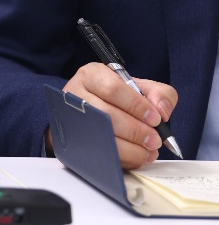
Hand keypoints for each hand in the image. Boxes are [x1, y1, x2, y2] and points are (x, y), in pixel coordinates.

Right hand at [48, 62, 177, 168]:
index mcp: (92, 75)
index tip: (156, 119)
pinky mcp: (75, 138)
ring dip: (130, 148)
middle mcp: (76, 93)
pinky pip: (99, 152)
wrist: (95, 110)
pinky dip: (122, 158)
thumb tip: (161, 111)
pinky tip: (136, 156)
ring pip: (101, 136)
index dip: (136, 106)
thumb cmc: (118, 98)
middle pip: (106, 114)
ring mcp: (72, 117)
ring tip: (149, 151)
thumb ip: (160, 94)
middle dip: (136, 130)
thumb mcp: (140, 87)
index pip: (113, 88)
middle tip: (155, 140)